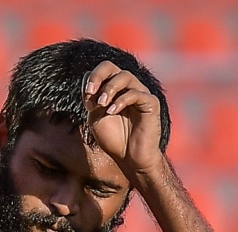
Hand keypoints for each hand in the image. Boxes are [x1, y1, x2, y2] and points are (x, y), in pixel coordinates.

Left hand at [84, 61, 165, 177]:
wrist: (129, 157)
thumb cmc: (113, 138)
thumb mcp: (96, 117)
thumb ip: (91, 99)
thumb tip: (87, 79)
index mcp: (113, 89)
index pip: (102, 71)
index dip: (91, 80)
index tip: (86, 100)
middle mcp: (127, 87)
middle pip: (111, 67)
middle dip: (98, 76)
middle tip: (90, 92)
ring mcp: (140, 93)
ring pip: (125, 76)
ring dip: (109, 88)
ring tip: (101, 104)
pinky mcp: (151, 103)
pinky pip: (136, 93)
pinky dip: (121, 101)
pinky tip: (112, 112)